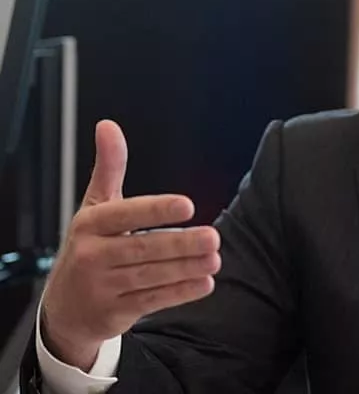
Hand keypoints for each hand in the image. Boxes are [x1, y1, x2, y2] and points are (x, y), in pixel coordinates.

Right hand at [40, 120, 221, 370]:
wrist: (65, 307)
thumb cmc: (89, 246)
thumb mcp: (94, 206)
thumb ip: (109, 168)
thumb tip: (108, 126)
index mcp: (89, 225)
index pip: (124, 215)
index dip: (156, 210)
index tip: (187, 205)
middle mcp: (92, 256)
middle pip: (142, 248)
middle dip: (180, 244)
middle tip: (213, 236)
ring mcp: (102, 287)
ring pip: (150, 276)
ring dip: (186, 268)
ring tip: (215, 258)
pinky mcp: (115, 312)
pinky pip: (152, 301)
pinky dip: (180, 293)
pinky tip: (204, 283)